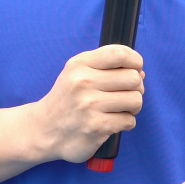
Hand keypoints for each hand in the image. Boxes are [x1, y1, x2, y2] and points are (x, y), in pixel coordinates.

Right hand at [28, 45, 143, 162]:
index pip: (119, 54)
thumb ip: (105, 66)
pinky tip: (113, 122)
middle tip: (125, 94)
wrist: (44, 129)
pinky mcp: (97, 126)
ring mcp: (90, 105)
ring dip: (133, 107)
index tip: (136, 68)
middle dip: (136, 87)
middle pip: (133, 78)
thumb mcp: (76, 72)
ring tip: (120, 109)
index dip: (135, 60)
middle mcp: (84, 82)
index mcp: (80, 64)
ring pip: (135, 100)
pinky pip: (129, 120)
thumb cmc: (67, 99)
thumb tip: (140, 71)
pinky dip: (126, 122)